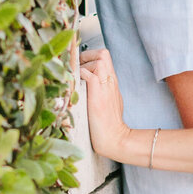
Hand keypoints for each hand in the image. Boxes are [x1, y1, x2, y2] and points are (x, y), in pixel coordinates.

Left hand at [79, 47, 131, 162]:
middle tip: (77, 67)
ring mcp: (105, 88)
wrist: (115, 139)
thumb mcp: (107, 102)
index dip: (91, 55)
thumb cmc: (109, 125)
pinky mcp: (98, 96)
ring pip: (98, 60)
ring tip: (76, 78)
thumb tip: (85, 84)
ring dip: (84, 65)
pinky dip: (81, 76)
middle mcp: (110, 82)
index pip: (104, 56)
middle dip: (87, 55)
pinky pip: (90, 75)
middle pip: (103, 54)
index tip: (80, 63)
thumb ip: (100, 90)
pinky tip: (77, 85)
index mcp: (112, 83)